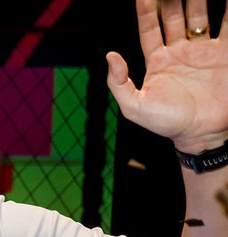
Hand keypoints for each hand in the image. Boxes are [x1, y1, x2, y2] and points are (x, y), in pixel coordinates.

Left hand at [108, 0, 227, 152]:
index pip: (150, 29)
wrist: (201, 134)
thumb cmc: (166, 124)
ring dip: (199, 0)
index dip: (146, 11)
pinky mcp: (224, 53)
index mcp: (158, 61)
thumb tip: (110, 56)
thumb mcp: (134, 107)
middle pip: (175, 17)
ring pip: (200, 17)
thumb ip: (118, 83)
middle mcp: (180, 51)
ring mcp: (203, 51)